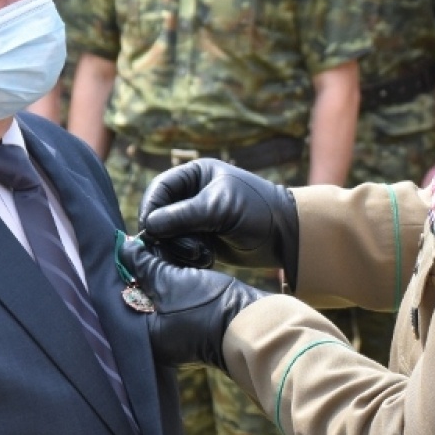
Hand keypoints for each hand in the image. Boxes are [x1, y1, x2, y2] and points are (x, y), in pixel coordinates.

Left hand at [118, 234, 265, 368]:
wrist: (251, 321)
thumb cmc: (208, 306)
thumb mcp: (170, 282)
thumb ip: (143, 265)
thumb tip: (124, 248)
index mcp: (143, 339)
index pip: (121, 301)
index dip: (122, 273)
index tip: (123, 250)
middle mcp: (155, 342)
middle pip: (138, 300)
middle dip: (138, 275)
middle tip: (137, 249)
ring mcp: (173, 336)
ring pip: (155, 299)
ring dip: (155, 277)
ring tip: (155, 253)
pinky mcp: (190, 328)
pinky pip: (172, 302)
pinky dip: (171, 285)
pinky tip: (173, 266)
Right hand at [138, 159, 299, 284]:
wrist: (285, 236)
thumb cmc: (256, 211)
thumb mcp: (219, 208)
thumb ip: (183, 216)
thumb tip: (149, 226)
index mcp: (195, 175)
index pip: (159, 189)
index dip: (151, 208)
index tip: (149, 229)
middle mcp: (191, 196)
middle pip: (159, 215)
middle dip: (166, 234)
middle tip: (181, 248)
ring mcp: (194, 220)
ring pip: (167, 236)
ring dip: (179, 248)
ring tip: (200, 255)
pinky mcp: (199, 241)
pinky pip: (180, 250)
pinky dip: (188, 257)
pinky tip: (206, 260)